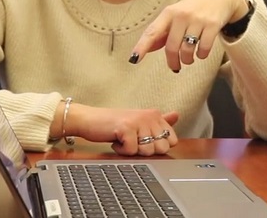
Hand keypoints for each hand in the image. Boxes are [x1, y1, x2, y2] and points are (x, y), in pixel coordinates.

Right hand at [65, 102, 179, 155]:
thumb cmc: (114, 123)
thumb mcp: (139, 121)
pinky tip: (116, 141)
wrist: (89, 119)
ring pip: (148, 151)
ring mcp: (138, 121)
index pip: (172, 140)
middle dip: (146, 151)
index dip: (157, 147)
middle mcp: (150, 116)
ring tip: (124, 140)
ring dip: (133, 151)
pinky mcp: (126, 128)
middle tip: (132, 141)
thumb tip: (177, 115)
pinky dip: (122, 151)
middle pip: (161, 148)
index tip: (143, 141)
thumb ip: (159, 121)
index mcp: (155, 115)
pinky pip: (132, 151)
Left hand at [130, 0, 248, 71]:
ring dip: (188, 60)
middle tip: (176, 66)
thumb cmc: (194, 8)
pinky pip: (203, 48)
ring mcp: (198, 20)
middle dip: (173, 61)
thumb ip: (162, 32)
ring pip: (187, 49)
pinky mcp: (213, 24)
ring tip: (189, 59)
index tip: (134, 59)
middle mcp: (182, 15)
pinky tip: (201, 53)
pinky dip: (202, 55)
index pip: (152, 32)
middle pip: (171, 47)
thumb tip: (147, 49)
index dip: (142, 46)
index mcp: (169, 13)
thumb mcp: (176, 15)